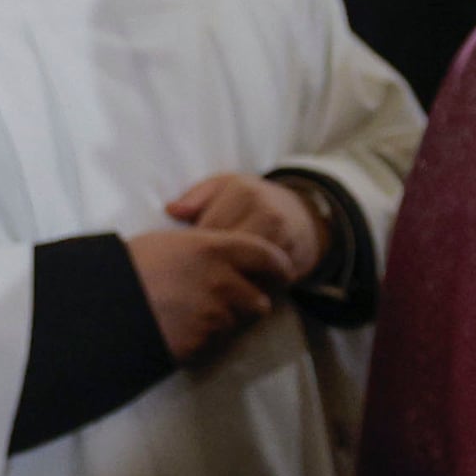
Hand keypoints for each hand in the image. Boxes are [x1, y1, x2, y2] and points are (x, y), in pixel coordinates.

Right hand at [131, 208, 299, 360]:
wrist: (103, 307)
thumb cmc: (129, 267)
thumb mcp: (170, 242)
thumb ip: (206, 247)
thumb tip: (223, 254)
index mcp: (214, 249)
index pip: (268, 256)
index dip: (279, 267)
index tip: (282, 274)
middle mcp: (222, 281)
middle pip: (259, 300)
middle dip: (248, 304)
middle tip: (228, 302)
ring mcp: (214, 315)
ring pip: (237, 325)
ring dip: (225, 324)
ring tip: (192, 314)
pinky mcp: (202, 343)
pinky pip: (215, 343)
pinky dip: (205, 340)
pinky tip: (180, 329)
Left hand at [171, 170, 327, 274]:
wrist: (304, 217)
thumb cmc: (254, 201)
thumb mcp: (226, 187)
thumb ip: (197, 196)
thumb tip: (171, 211)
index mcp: (245, 192)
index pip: (209, 226)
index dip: (195, 244)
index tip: (188, 253)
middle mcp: (267, 214)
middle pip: (226, 249)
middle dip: (211, 263)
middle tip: (197, 272)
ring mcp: (283, 240)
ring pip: (243, 269)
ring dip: (227, 279)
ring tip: (214, 282)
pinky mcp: (292, 263)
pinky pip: (261, 282)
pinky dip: (246, 288)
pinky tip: (235, 288)